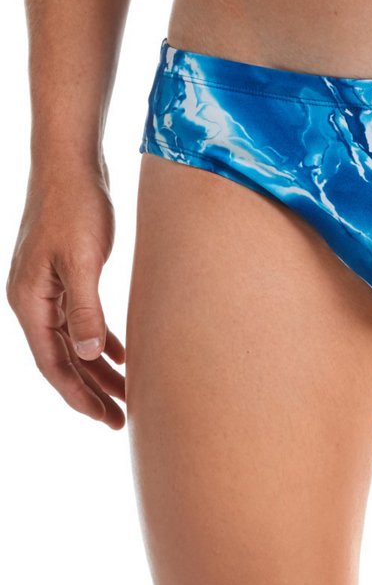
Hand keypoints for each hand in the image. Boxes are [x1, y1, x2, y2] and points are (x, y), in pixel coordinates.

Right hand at [6, 163, 125, 427]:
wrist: (70, 164)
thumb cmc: (75, 207)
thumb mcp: (83, 261)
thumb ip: (85, 309)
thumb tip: (90, 357)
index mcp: (30, 301)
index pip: (52, 363)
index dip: (78, 395)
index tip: (104, 419)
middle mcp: (33, 300)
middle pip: (63, 359)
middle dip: (91, 391)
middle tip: (120, 420)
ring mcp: (47, 288)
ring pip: (74, 341)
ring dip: (98, 369)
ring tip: (127, 395)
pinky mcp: (65, 274)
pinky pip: (81, 319)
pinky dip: (100, 339)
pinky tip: (122, 355)